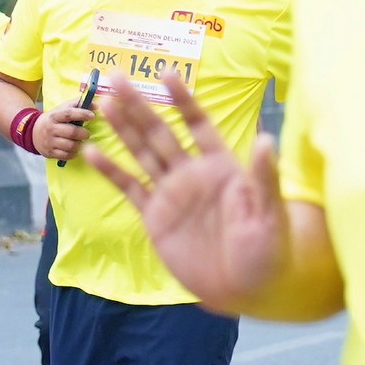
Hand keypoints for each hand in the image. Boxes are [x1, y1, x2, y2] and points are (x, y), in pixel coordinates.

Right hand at [34, 104, 97, 160]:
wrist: (33, 132)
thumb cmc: (53, 120)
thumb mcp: (62, 109)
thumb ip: (78, 104)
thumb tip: (95, 105)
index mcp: (54, 116)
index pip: (68, 114)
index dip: (82, 114)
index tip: (92, 116)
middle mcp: (51, 129)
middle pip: (72, 132)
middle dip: (83, 133)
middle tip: (86, 133)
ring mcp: (50, 142)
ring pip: (70, 145)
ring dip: (79, 144)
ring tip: (80, 141)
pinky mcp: (50, 153)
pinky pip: (66, 156)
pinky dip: (74, 153)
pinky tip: (75, 149)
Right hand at [86, 76, 285, 307]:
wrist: (248, 291)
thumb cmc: (270, 251)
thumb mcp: (271, 214)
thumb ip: (264, 178)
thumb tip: (267, 140)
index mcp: (222, 166)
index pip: (199, 124)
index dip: (183, 100)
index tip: (165, 73)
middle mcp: (193, 174)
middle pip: (162, 133)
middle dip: (140, 105)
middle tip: (117, 77)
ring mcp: (172, 195)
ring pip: (142, 154)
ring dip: (123, 129)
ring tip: (104, 104)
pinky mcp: (156, 218)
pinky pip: (130, 189)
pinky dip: (112, 172)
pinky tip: (93, 153)